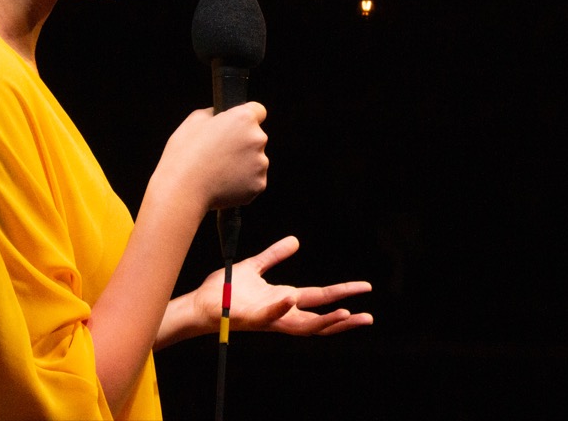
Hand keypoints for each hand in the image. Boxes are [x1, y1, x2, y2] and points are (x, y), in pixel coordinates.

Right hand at [156, 104, 268, 212]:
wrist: (182, 190)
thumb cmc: (185, 154)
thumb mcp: (194, 121)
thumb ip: (214, 113)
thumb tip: (219, 116)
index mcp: (243, 119)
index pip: (258, 110)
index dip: (246, 117)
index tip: (236, 126)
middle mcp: (258, 139)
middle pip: (255, 137)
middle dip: (241, 142)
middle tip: (219, 152)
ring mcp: (261, 163)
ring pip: (255, 160)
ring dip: (242, 163)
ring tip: (218, 170)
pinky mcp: (259, 184)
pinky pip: (253, 180)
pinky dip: (242, 182)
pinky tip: (223, 182)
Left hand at [196, 236, 373, 335]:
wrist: (199, 303)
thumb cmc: (224, 290)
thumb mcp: (254, 267)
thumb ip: (274, 255)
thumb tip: (295, 241)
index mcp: (284, 299)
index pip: (320, 299)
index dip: (343, 294)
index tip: (365, 288)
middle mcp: (280, 312)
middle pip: (319, 320)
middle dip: (344, 320)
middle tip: (368, 317)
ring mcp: (267, 317)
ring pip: (302, 326)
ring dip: (324, 321)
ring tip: (345, 314)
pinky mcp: (250, 317)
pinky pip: (268, 315)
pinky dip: (281, 307)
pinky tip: (292, 298)